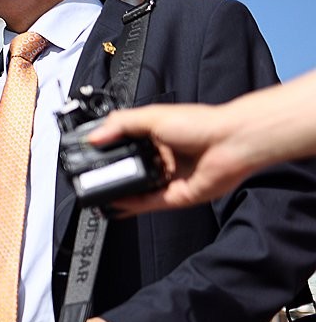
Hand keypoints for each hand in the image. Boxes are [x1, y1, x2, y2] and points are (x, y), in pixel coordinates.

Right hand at [88, 104, 245, 214]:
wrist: (231, 142)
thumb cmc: (201, 124)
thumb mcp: (152, 116)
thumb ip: (120, 124)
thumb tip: (95, 137)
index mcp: (158, 137)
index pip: (126, 146)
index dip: (109, 150)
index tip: (90, 155)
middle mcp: (164, 158)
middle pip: (131, 169)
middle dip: (112, 174)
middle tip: (91, 176)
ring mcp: (170, 178)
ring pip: (139, 189)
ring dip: (120, 192)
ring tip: (98, 193)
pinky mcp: (177, 196)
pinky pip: (150, 203)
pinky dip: (132, 204)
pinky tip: (116, 202)